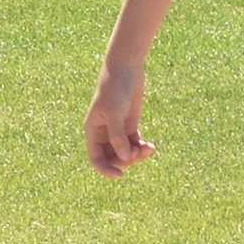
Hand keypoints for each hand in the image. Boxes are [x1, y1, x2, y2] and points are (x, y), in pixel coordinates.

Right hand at [85, 62, 153, 177]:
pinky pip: (135, 144)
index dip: (106, 170)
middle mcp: (103, 133)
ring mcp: (117, 129)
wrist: (126, 68)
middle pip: (112, 158)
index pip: (95, 159)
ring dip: (137, 155)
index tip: (121, 175)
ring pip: (125, 153)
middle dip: (126, 160)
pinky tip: (151, 146)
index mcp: (92, 130)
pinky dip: (142, 148)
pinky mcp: (130, 125)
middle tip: (140, 152)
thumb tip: (125, 158)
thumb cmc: (115, 87)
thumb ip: (118, 137)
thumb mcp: (115, 112)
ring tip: (148, 148)